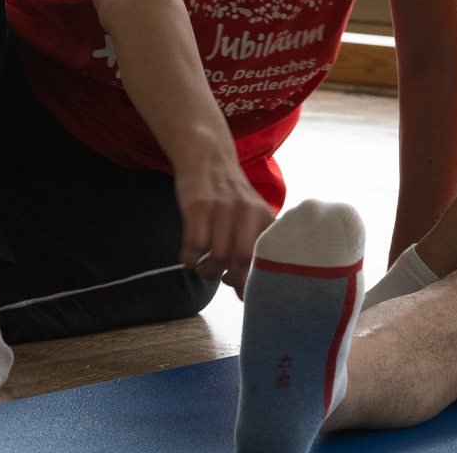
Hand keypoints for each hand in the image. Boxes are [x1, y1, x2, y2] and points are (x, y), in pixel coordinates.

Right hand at [174, 161, 277, 292]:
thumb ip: (250, 252)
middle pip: (242, 259)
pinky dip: (190, 260)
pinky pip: (195, 245)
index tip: (245, 295)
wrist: (207, 159)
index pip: (266, 257)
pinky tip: (190, 258)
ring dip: (208, 271)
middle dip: (231, 278)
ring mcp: (222, 208)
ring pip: (218, 255)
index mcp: (265, 217)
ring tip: (205, 267)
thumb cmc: (229, 200)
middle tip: (222, 278)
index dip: (255, 280)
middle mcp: (247, 212)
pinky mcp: (198, 206)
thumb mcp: (249, 219)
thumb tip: (245, 295)